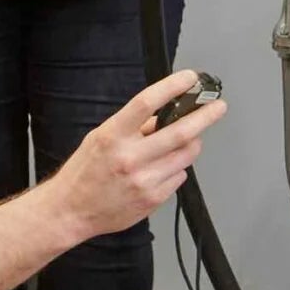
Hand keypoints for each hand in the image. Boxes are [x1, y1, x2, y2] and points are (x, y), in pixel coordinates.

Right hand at [46, 69, 224, 241]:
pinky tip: (161, 170)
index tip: (189, 78)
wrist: (71, 211)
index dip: (172, 87)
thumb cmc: (83, 173)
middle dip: (205, 116)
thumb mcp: (99, 138)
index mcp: (112, 135)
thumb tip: (164, 115)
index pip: (146, 103)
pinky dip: (177, 169)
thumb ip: (132, 127)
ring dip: (191, 144)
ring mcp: (144, 180)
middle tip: (218, 107)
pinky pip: (179, 177)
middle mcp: (130, 157)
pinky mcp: (153, 199)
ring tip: (184, 142)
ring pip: (186, 155)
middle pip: (180, 132)